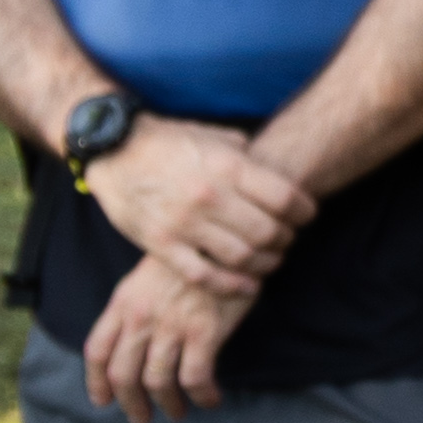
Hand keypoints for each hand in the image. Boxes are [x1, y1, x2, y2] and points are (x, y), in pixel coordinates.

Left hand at [81, 253, 255, 422]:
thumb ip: (136, 305)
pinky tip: (211, 399)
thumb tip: (131, 342)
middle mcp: (142, 316)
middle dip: (130, 404)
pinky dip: (202, 396)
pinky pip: (195, 379)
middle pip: (122, 374)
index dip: (96, 382)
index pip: (97, 350)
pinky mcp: (204, 332)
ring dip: (167, 405)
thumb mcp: (149, 274)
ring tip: (177, 413)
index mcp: (124, 301)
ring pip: (157, 382)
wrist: (228, 236)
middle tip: (140, 418)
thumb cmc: (193, 255)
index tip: (103, 400)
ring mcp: (171, 325)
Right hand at [86, 116, 315, 281]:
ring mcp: (184, 224)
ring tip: (271, 261)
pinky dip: (233, 286)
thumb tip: (274, 168)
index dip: (304, 212)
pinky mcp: (163, 246)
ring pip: (242, 258)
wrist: (114, 150)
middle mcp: (209, 196)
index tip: (307, 216)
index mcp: (227, 166)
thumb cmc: (169, 141)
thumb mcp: (213, 136)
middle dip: (287, 240)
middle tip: (289, 240)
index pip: (284, 198)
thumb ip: (245, 154)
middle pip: (267, 232)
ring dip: (265, 264)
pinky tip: (248, 285)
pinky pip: (205, 276)